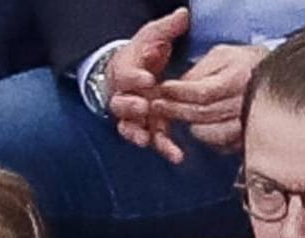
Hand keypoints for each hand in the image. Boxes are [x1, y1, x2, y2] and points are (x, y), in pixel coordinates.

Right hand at [107, 8, 188, 161]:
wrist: (135, 72)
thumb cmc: (143, 54)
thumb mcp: (154, 37)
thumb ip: (167, 29)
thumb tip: (184, 15)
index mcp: (125, 71)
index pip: (126, 74)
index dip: (134, 77)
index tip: (147, 78)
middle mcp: (124, 96)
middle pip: (120, 104)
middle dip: (131, 106)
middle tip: (144, 106)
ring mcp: (133, 115)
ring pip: (130, 127)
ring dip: (139, 133)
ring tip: (148, 140)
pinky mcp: (145, 128)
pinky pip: (149, 140)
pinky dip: (160, 148)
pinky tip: (175, 155)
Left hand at [154, 44, 269, 154]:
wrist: (277, 77)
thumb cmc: (245, 63)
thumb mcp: (222, 55)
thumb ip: (199, 72)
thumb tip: (176, 89)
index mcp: (239, 78)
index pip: (202, 93)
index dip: (179, 94)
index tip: (162, 90)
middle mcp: (246, 102)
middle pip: (202, 115)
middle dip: (175, 110)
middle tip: (158, 106)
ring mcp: (250, 124)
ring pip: (209, 134)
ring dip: (191, 125)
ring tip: (181, 115)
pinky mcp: (249, 138)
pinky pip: (221, 145)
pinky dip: (207, 137)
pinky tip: (201, 126)